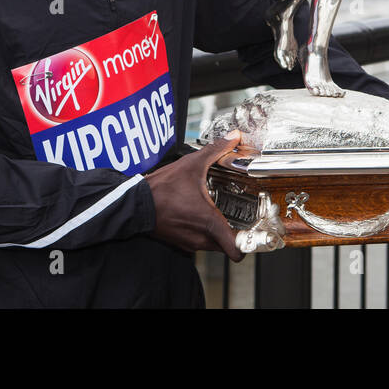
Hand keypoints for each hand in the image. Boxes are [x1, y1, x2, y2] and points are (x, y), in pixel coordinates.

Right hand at [145, 131, 243, 261]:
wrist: (134, 204)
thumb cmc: (161, 189)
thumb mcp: (192, 165)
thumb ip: (215, 150)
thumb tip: (233, 137)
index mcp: (209, 223)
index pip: (237, 250)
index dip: (250, 243)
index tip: (255, 231)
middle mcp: (201, 238)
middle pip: (228, 245)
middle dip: (235, 232)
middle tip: (240, 215)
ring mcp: (189, 242)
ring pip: (213, 243)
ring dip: (218, 230)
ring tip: (219, 211)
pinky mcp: (179, 242)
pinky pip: (198, 240)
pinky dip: (203, 230)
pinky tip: (199, 212)